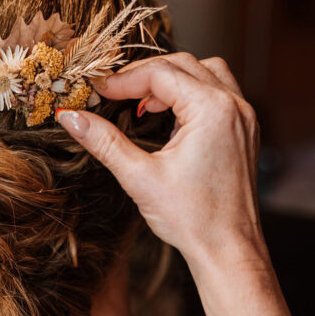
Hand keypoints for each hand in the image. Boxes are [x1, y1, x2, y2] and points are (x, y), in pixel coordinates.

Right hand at [58, 53, 265, 270]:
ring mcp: (243, 117)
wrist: (228, 250)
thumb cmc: (192, 219)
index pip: (160, 74)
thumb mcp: (139, 177)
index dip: (123, 81)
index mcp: (212, 110)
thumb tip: (70, 116)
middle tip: (112, 94)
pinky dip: (190, 94)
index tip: (96, 93)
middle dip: (144, 75)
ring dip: (171, 79)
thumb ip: (103, 141)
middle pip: (182, 64)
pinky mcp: (244, 131)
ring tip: (143, 103)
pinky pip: (218, 93)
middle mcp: (234, 105)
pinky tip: (168, 117)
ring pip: (205, 72)